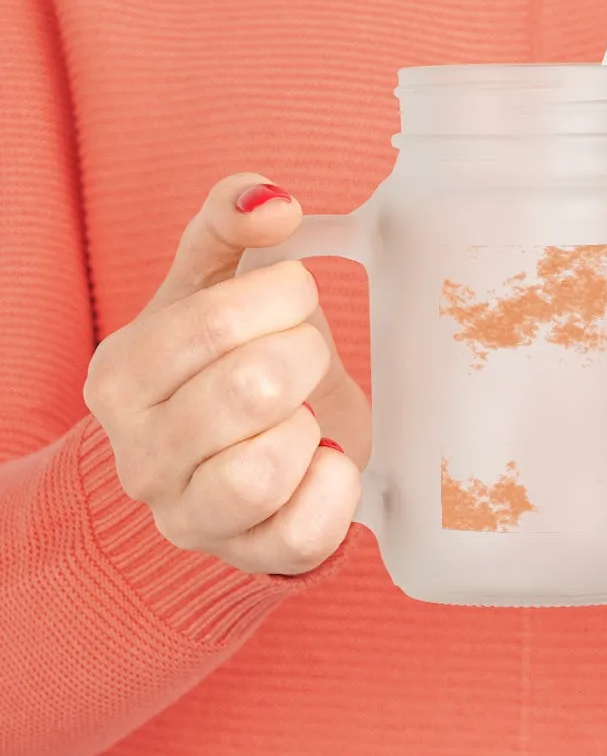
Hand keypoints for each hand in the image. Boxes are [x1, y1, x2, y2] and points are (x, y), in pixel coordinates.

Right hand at [83, 174, 369, 574]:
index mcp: (122, 374)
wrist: (229, 452)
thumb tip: (272, 199)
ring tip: (304, 412)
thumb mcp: (213, 281)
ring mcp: (189, 516)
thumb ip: (229, 223)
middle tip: (304, 356)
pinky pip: (303, 533)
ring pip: (264, 470)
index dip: (282, 296)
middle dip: (304, 356)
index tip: (294, 297)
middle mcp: (139, 454)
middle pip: (251, 388)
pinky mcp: (248, 556)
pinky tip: (324, 458)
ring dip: (310, 425)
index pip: (215, 320)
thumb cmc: (223, 359)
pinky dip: (335, 486)